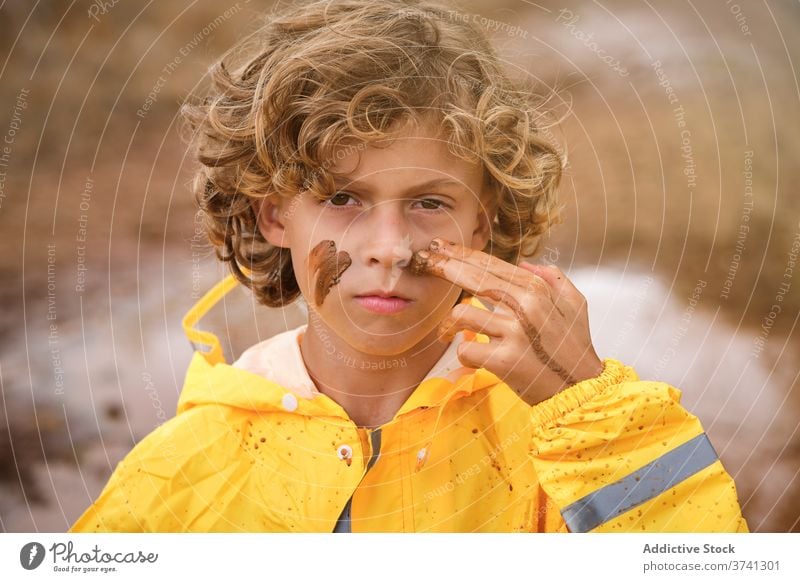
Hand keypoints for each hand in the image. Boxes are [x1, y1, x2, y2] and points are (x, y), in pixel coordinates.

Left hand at [412, 238, 603, 405]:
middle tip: (424, 262)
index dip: (461, 253)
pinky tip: (470, 355)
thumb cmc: (575, 347)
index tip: (440, 247)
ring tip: (446, 332)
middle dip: (443, 266)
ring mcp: (514, 333)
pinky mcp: (504, 360)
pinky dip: (464, 353)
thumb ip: (553, 277)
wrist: (581, 390)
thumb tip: (523, 264)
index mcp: (538, 290)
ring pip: (462, 314)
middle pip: (472, 278)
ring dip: (449, 324)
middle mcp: (526, 306)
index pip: (491, 264)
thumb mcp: (575, 303)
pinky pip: (466, 349)